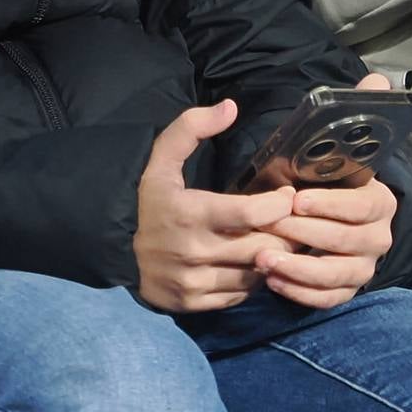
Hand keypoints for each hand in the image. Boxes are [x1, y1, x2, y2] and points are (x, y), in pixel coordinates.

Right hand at [133, 99, 295, 312]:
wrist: (116, 253)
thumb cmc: (148, 202)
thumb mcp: (160, 159)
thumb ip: (191, 127)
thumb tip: (230, 107)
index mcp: (189, 214)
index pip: (251, 213)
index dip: (279, 204)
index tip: (287, 196)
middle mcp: (193, 252)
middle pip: (262, 247)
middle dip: (284, 233)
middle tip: (295, 221)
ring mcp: (194, 282)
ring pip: (255, 274)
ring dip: (272, 257)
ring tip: (280, 241)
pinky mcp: (194, 304)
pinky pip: (240, 295)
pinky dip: (253, 279)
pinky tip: (254, 262)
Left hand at [242, 72, 397, 308]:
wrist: (308, 220)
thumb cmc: (315, 180)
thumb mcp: (328, 146)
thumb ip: (354, 111)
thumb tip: (376, 79)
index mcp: (379, 200)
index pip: (363, 206)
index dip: (331, 205)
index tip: (296, 201)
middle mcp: (378, 236)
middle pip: (350, 242)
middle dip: (308, 236)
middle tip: (271, 228)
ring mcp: (363, 268)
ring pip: (339, 275)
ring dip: (300, 269)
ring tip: (263, 259)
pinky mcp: (344, 292)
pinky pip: (328, 299)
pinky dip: (301, 293)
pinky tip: (271, 281)